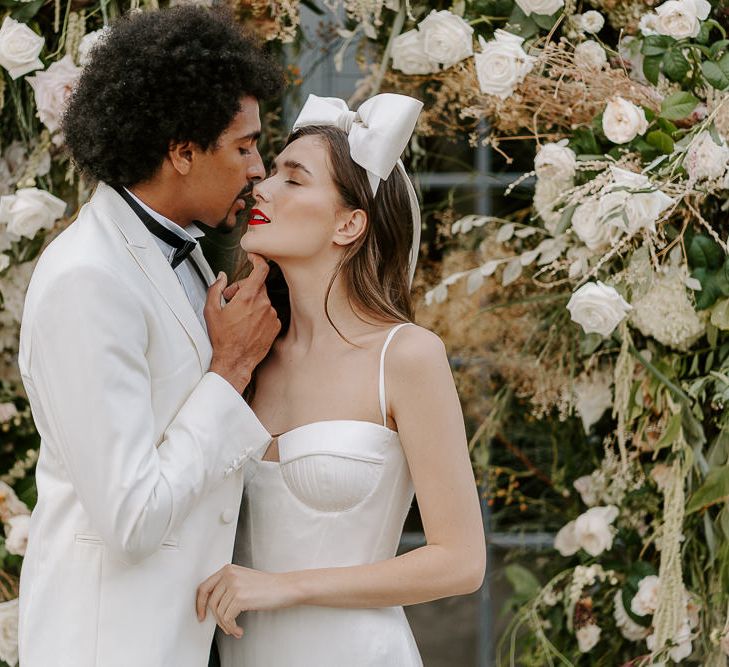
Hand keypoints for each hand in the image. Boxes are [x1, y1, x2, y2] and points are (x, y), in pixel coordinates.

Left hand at [196, 564, 296, 637]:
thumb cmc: (267, 586)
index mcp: (228, 569)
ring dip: (227, 626)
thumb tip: (211, 605)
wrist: (285, 587)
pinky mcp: (239, 597)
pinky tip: (239, 630)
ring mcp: (234, 585)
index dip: (199, 604)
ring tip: (235, 629)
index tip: (201, 615)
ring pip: (219, 613)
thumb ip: (226, 586)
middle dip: (217, 619)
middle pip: (211, 603)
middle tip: (225, 626)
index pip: (204, 587)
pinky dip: (232, 628)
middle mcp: (229, 574)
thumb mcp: (243, 579)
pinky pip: (227, 619)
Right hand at [205, 253, 279, 392]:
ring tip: (239, 316)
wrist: (235, 361)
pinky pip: (268, 312)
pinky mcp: (276, 326)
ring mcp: (271, 315)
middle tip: (231, 300)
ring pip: (263, 300)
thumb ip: (215, 289)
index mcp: (248, 297)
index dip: (258, 259)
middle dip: (244, 288)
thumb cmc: (222, 338)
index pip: (261, 269)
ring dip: (252, 303)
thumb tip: (221, 277)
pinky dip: (260, 314)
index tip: (254, 257)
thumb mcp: (211, 311)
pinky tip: (248, 325)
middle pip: (257, 285)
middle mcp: (263, 304)